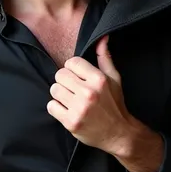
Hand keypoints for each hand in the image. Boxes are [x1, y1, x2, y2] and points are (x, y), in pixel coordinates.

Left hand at [47, 35, 130, 155]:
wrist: (119, 133)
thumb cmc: (115, 104)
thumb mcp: (114, 79)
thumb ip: (105, 58)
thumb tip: (102, 38)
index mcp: (98, 79)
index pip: (71, 62)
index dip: (73, 69)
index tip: (78, 78)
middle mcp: (89, 92)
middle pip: (60, 75)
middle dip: (65, 82)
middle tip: (74, 90)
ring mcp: (79, 108)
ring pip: (54, 90)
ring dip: (60, 95)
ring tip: (70, 100)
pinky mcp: (71, 122)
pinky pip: (51, 106)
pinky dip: (56, 108)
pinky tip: (67, 110)